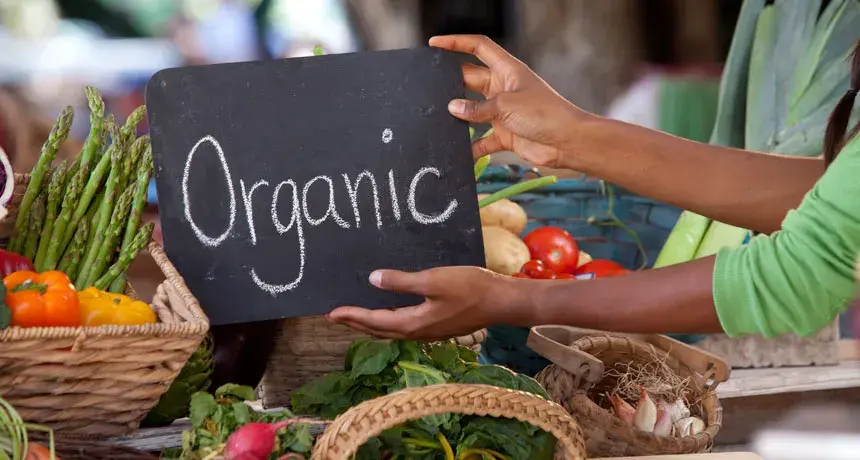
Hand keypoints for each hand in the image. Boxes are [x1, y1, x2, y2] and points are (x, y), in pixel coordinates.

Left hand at [327, 266, 526, 339]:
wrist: (502, 302)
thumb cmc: (471, 288)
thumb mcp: (433, 280)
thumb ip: (402, 282)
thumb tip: (373, 280)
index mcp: (413, 323)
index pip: (374, 321)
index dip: (351, 316)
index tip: (331, 313)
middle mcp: (418, 332)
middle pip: (379, 330)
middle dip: (356, 324)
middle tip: (336, 317)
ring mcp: (430, 332)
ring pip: (392, 331)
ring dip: (372, 324)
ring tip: (356, 318)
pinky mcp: (438, 326)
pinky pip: (405, 327)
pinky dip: (389, 322)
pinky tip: (390, 314)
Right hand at [430, 35, 587, 168]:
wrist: (567, 142)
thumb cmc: (545, 114)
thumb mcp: (507, 105)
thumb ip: (477, 108)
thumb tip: (452, 108)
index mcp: (507, 70)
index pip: (478, 47)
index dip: (456, 42)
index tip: (435, 44)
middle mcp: (503, 88)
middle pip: (470, 79)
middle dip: (452, 83)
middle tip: (431, 88)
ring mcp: (503, 111)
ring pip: (473, 110)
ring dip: (459, 117)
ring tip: (440, 119)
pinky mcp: (504, 134)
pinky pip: (481, 140)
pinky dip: (472, 146)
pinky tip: (460, 152)